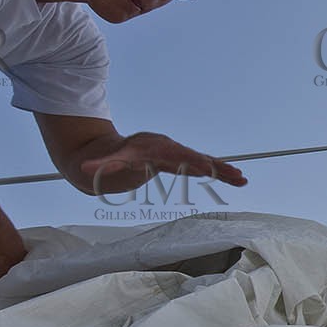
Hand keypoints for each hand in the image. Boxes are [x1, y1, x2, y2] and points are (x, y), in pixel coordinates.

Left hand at [79, 132, 247, 194]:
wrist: (107, 150)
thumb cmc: (105, 160)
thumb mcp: (100, 164)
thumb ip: (97, 167)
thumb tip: (84, 170)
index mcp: (153, 148)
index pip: (174, 156)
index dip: (189, 162)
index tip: (204, 167)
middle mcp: (167, 148)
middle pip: (193, 156)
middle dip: (212, 165)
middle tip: (232, 173)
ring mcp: (175, 153)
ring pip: (202, 161)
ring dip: (222, 170)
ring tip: (242, 179)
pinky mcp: (179, 160)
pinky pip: (201, 164)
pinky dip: (218, 170)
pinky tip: (237, 177)